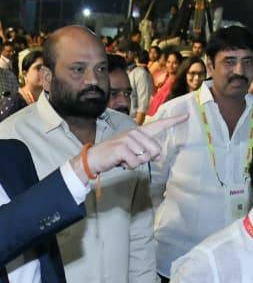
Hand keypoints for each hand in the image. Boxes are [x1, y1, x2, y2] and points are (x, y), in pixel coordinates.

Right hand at [71, 112, 186, 181]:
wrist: (94, 158)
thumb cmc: (115, 156)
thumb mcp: (133, 153)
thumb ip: (146, 152)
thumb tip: (158, 155)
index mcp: (139, 132)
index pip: (159, 125)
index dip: (173, 121)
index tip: (187, 116)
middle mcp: (135, 132)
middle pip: (155, 150)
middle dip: (146, 158)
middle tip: (132, 158)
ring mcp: (128, 139)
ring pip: (145, 157)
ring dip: (135, 163)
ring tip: (124, 159)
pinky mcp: (122, 148)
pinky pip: (135, 162)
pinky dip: (129, 166)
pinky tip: (120, 162)